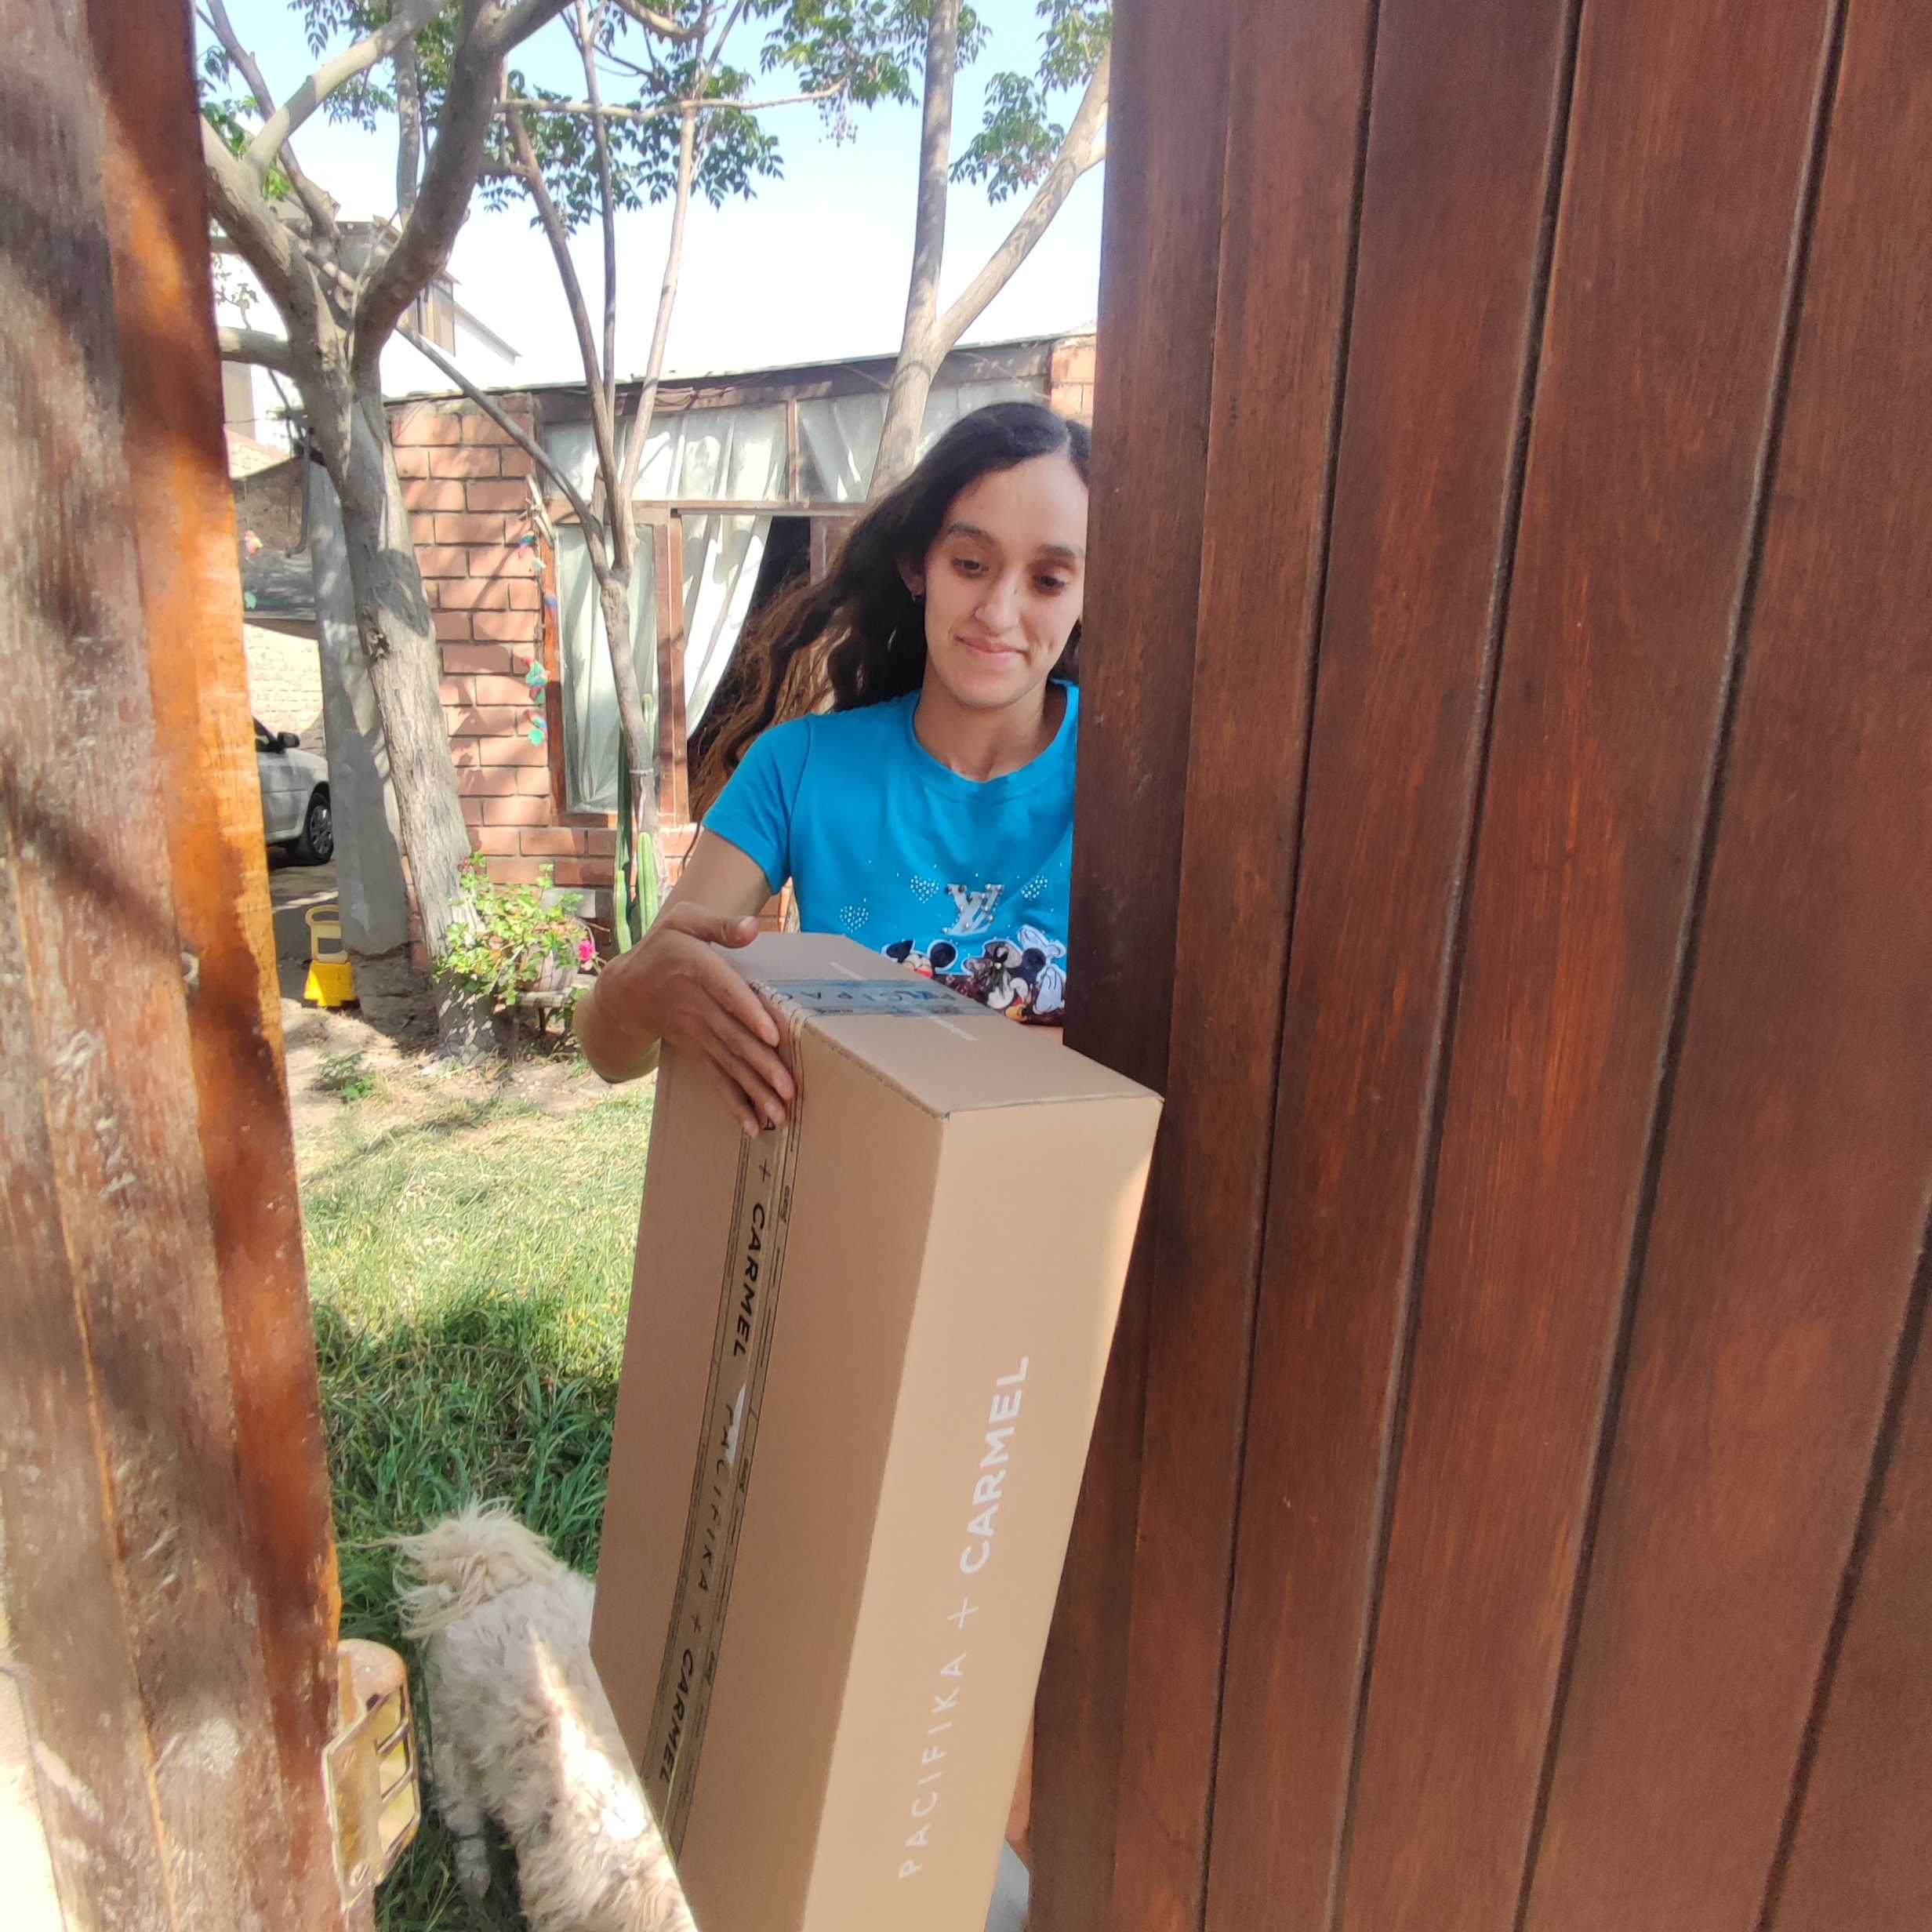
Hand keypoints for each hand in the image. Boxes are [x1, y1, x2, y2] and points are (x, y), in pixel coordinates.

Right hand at [597, 904, 793, 1133]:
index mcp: (697, 969)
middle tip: (788, 1089)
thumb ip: (718, 925)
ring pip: (729, 1063)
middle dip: (761, 1065)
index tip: (772, 1035)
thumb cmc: (663, 948)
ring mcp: (698, 1033)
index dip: (748, 1013)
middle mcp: (698, 1006)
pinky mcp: (698, 1051)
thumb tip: (751, 928)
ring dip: (755, 1091)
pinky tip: (753, 1125)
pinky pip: (717, 1078)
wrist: (627, 991)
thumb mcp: (683, 921)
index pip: (726, 992)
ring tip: (779, 1114)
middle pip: (733, 1037)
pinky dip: (734, 1102)